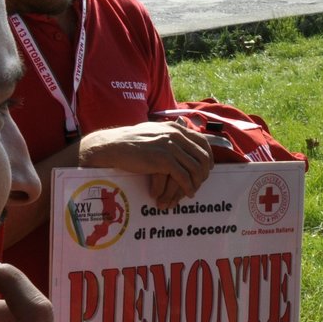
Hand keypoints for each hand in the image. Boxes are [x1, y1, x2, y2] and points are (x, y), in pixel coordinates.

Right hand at [79, 122, 212, 209]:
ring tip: (193, 191)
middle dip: (204, 172)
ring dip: (197, 182)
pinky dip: (188, 187)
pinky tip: (188, 193)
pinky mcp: (163, 160)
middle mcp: (176, 135)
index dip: (208, 156)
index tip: (207, 167)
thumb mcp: (154, 131)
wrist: (114, 146)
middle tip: (201, 182)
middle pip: (202, 156)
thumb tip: (181, 141)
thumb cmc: (130, 141)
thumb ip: (169, 134)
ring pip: (194, 168)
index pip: (202, 141)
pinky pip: (183, 176)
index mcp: (175, 128)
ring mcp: (170, 147)